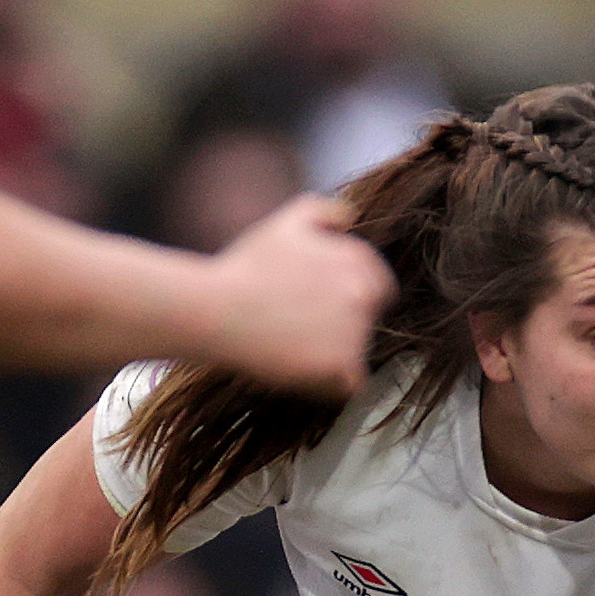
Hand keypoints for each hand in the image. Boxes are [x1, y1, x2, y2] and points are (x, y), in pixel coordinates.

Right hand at [201, 197, 392, 399]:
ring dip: (335, 355)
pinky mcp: (341, 366)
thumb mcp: (284, 223)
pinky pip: (352, 385)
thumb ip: (324, 210)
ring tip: (292, 347)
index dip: (348, 299)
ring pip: (358, 353)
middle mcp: (363, 294)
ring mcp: (355, 331)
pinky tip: (303, 372)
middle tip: (301, 329)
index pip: (377, 287)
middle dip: (345, 326)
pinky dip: (332, 384)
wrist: (217, 309)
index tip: (318, 307)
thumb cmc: (245, 267)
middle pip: (370, 321)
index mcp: (357, 260)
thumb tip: (351, 216)